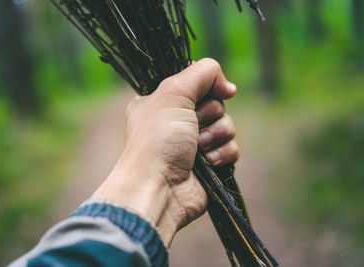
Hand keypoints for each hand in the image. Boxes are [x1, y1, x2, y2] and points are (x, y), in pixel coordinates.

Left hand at [92, 58, 238, 245]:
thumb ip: (201, 73)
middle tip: (194, 124)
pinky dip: (222, 153)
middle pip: (215, 102)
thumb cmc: (158, 139)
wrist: (159, 188)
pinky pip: (231, 148)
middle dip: (210, 113)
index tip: (215, 90)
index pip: (196, 82)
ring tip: (197, 148)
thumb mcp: (174, 92)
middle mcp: (177, 121)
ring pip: (226, 125)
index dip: (208, 84)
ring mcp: (193, 143)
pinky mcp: (209, 164)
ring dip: (216, 134)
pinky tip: (208, 162)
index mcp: (162, 102)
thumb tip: (228, 86)